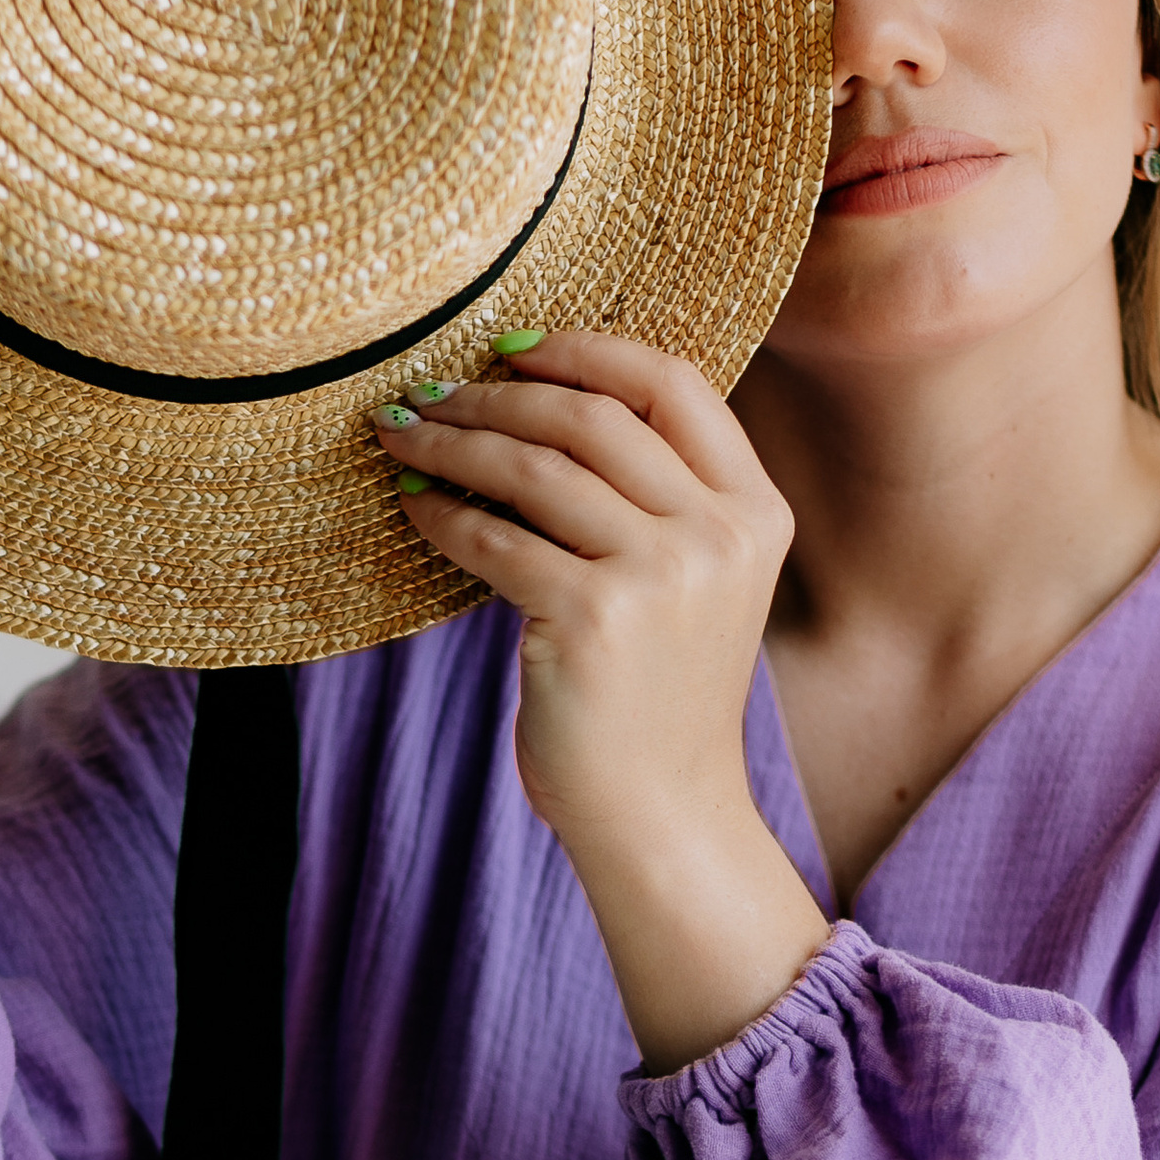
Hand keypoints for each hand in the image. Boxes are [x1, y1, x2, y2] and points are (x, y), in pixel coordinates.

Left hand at [381, 334, 830, 1070]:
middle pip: (593, 417)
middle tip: (431, 395)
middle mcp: (719, 535)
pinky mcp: (594, 619)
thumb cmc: (657, 696)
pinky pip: (496, 539)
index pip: (675, 385)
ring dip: (456, 443)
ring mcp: (662, 577)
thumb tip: (533, 402)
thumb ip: (654, 499)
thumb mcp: (694, 584)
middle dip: (498, 397)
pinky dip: (442, 514)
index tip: (514, 348)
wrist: (662, 811)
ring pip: (537, 469)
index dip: (589, 351)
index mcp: (755, 512)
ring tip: (403, 437)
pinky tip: (411, 507)